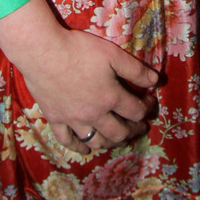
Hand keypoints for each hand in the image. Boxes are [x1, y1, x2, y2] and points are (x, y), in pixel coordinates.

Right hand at [14, 27, 159, 151]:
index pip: (135, 111)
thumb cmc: (79, 50)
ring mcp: (73, 120)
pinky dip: (79, 148)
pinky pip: (68, 141)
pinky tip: (87, 149)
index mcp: (110, 98)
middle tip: (140, 127)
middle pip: (118, 132)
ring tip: (118, 138)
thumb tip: (156, 81)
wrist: (43, 52)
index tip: (149, 101)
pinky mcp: (55, 119)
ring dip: (111, 142)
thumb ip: (136, 70)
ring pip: (96, 141)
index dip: (146, 108)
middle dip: (133, 131)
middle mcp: (94, 114)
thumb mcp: (113, 54)